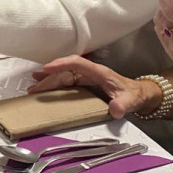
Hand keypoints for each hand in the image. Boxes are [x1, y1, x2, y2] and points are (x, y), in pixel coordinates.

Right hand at [26, 55, 145, 118]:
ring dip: (49, 79)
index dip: (61, 64)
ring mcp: (86, 77)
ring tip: (33, 83)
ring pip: (63, 76)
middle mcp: (90, 72)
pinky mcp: (84, 83)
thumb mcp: (130, 101)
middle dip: (49, 78)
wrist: (138, 95)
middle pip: (66, 71)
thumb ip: (123, 105)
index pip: (77, 63)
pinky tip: (44, 84)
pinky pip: (66, 81)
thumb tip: (115, 109)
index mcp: (99, 72)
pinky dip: (54, 82)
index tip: (47, 68)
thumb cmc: (133, 95)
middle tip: (35, 87)